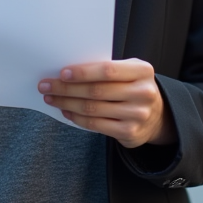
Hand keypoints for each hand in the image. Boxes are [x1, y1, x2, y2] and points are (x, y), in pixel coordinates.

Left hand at [37, 59, 174, 148]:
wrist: (156, 116)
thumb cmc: (133, 87)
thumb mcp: (129, 72)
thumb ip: (107, 70)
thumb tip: (68, 72)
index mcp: (142, 71)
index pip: (108, 70)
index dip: (83, 72)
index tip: (62, 73)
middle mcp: (143, 93)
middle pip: (96, 91)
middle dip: (66, 88)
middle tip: (46, 86)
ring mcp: (137, 114)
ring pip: (93, 108)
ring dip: (67, 103)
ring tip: (51, 98)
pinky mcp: (129, 132)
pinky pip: (96, 125)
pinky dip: (77, 118)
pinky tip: (66, 111)